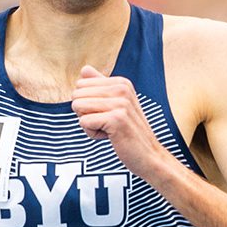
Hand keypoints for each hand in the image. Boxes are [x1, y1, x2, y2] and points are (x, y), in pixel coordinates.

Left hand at [71, 64, 170, 181]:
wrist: (150, 157)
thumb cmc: (130, 133)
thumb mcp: (117, 105)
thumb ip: (100, 86)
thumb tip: (84, 69)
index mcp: (121, 82)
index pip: (80, 84)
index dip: (88, 104)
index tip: (107, 115)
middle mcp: (122, 88)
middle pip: (76, 95)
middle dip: (85, 113)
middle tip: (106, 124)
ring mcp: (120, 103)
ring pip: (78, 107)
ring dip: (89, 124)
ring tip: (109, 130)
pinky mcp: (116, 119)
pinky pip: (84, 122)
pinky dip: (93, 134)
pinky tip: (111, 137)